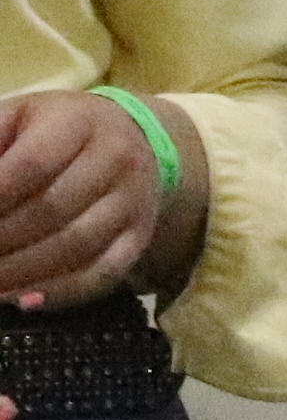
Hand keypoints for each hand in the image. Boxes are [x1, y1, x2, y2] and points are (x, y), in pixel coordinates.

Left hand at [0, 90, 175, 337]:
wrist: (132, 137)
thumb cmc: (54, 129)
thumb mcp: (16, 118)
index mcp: (78, 122)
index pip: (33, 164)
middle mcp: (116, 159)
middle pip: (52, 209)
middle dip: (0, 241)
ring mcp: (133, 201)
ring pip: (77, 245)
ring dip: (22, 272)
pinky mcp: (140, 236)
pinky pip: (104, 273)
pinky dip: (61, 293)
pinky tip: (23, 301)